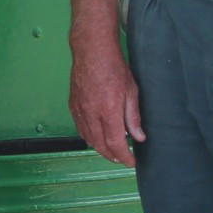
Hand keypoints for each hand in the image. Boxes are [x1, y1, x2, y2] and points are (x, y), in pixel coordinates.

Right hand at [68, 31, 143, 166]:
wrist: (92, 51)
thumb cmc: (113, 67)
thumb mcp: (131, 91)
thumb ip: (133, 117)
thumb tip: (138, 137)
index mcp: (109, 111)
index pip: (116, 143)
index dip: (124, 156)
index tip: (132, 161)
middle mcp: (92, 114)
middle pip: (100, 145)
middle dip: (112, 156)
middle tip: (123, 159)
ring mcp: (80, 110)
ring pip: (88, 138)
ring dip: (100, 148)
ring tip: (111, 150)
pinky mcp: (73, 105)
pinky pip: (80, 128)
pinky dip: (89, 137)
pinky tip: (97, 136)